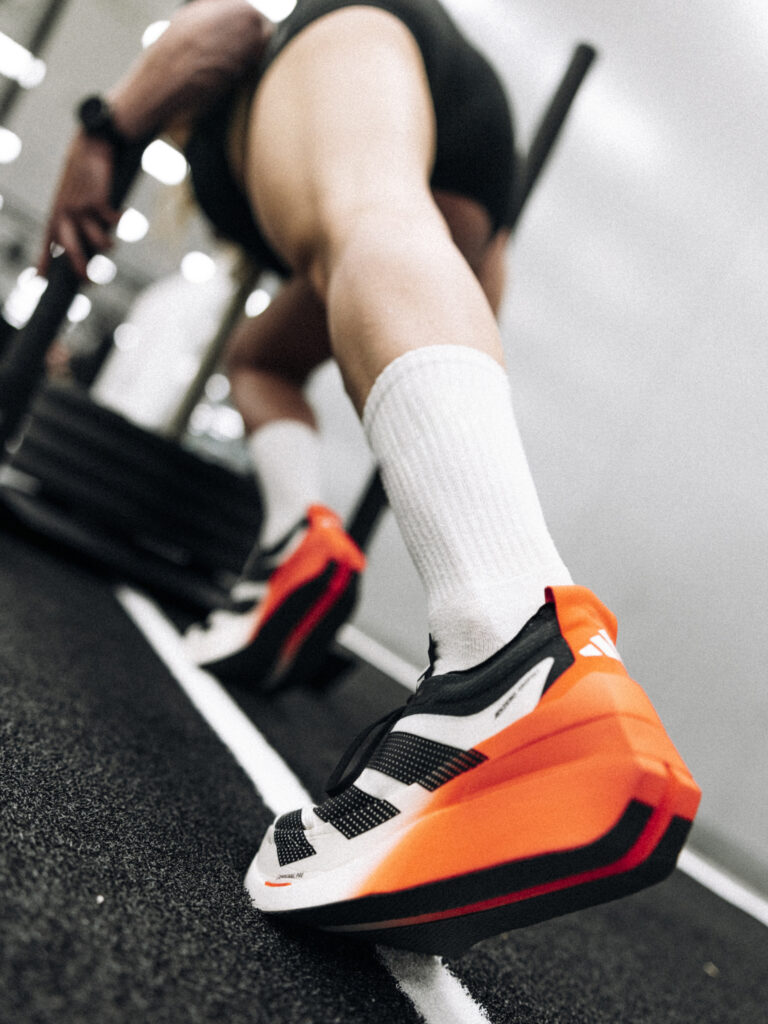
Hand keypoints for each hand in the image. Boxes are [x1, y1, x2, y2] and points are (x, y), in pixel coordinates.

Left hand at [37, 131, 121, 279]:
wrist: (90, 145)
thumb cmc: (83, 174)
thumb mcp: (72, 197)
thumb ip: (74, 220)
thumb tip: (86, 246)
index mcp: (55, 213)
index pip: (47, 242)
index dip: (43, 261)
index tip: (38, 279)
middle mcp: (64, 212)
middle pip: (70, 249)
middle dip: (78, 267)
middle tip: (88, 282)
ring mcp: (79, 207)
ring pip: (96, 240)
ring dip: (107, 246)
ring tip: (112, 246)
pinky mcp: (96, 200)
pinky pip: (111, 222)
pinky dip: (118, 221)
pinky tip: (121, 216)